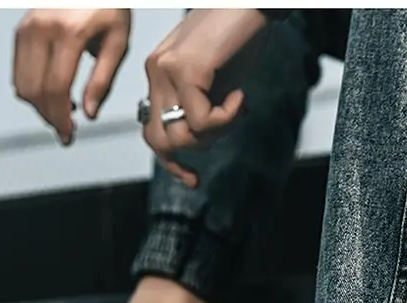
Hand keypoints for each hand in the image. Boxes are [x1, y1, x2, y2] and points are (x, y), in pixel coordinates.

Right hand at [13, 9, 130, 144]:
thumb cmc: (109, 6)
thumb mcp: (117, 42)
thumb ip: (102, 81)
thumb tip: (89, 114)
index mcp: (69, 32)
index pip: (57, 88)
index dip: (61, 117)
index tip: (68, 135)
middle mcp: (42, 28)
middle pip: (35, 90)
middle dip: (49, 117)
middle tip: (65, 130)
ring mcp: (27, 28)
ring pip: (22, 84)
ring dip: (39, 107)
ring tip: (62, 113)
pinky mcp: (21, 30)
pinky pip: (19, 72)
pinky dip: (32, 91)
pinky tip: (53, 95)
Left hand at [143, 9, 266, 186]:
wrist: (254, 3)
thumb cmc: (240, 38)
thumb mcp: (214, 83)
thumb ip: (200, 109)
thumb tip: (200, 141)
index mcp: (158, 76)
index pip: (153, 133)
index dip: (172, 162)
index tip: (193, 181)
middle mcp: (155, 73)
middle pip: (163, 141)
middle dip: (197, 148)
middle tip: (226, 128)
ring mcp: (166, 70)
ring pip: (182, 136)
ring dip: (216, 133)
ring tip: (236, 108)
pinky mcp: (185, 70)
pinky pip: (201, 121)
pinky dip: (227, 118)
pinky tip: (241, 97)